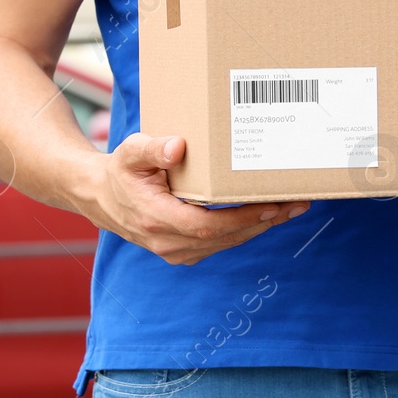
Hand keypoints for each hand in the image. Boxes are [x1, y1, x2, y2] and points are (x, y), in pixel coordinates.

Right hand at [81, 133, 308, 264]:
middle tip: (297, 203)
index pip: (207, 226)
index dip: (242, 219)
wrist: (101, 197)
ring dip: (261, 227)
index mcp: (156, 219)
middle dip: (264, 222)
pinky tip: (269, 214)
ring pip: (227, 243)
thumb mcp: (131, 152)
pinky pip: (221, 243)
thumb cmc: (122, 171)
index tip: (271, 206)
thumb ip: (152, 148)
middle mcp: (167, 242)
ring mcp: (176, 250)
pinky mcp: (184, 250)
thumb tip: (178, 146)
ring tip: (293, 207)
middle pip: (225, 237)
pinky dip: (246, 229)